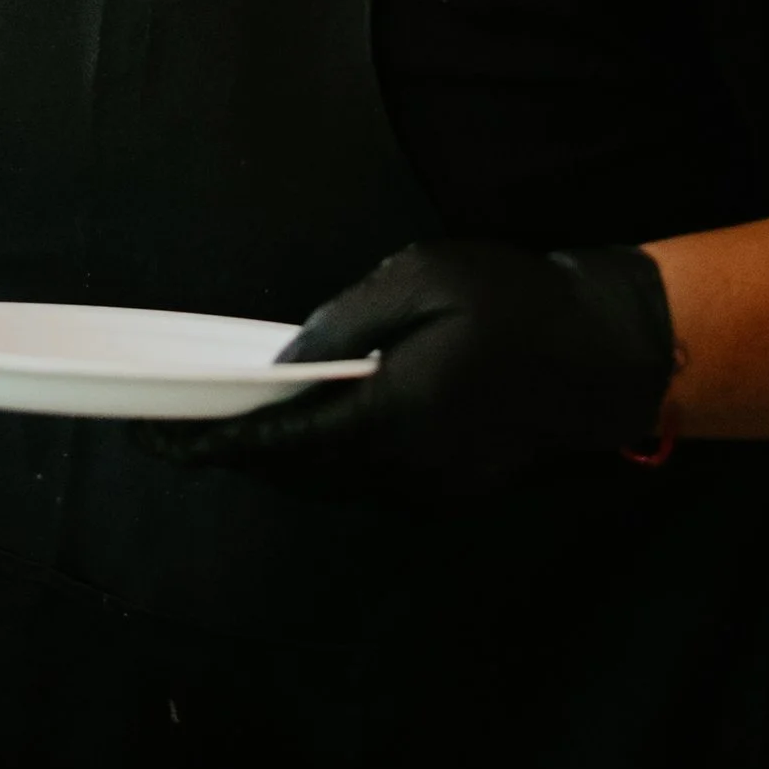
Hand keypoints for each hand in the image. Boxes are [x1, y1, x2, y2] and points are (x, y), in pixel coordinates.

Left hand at [150, 238, 674, 501]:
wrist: (608, 354)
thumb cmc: (519, 305)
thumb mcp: (422, 279)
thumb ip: (344, 322)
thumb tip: (285, 363)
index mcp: (392, 417)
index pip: (281, 446)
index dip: (214, 446)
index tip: (159, 441)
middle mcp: (404, 470)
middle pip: (297, 475)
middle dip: (239, 454)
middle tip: (183, 425)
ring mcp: (429, 489)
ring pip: (330, 485)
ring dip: (282, 460)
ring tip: (236, 424)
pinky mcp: (448, 490)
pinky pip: (366, 484)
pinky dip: (327, 461)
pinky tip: (311, 426)